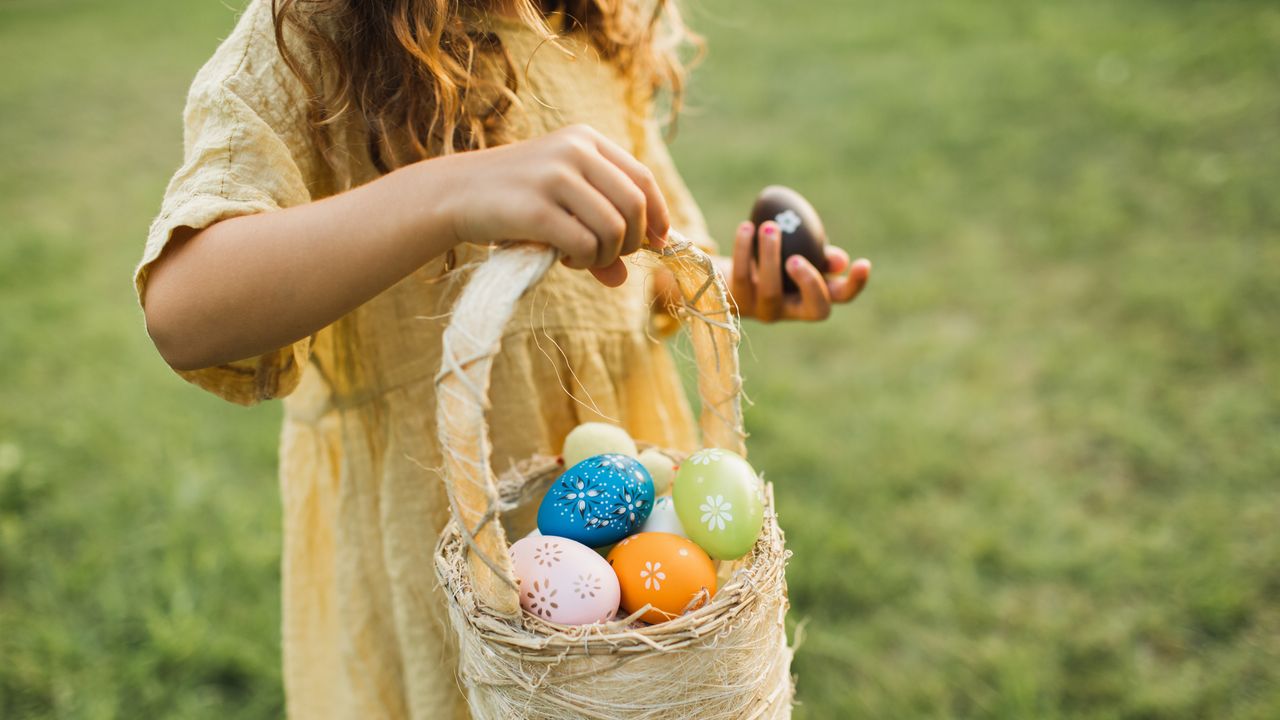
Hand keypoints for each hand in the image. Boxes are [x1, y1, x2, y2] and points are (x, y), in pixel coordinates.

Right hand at [441, 124, 669, 286]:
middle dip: (632, 242)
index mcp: (585, 140)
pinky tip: (565, 258)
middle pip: (635, 205)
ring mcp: (554, 177)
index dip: (658, 215)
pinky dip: (584, 261)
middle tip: (609, 257)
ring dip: (605, 255)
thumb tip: (621, 278)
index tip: (658, 243)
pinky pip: (585, 245)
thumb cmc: (512, 200)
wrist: (453, 194)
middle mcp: (574, 151)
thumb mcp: (560, 206)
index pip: (643, 178)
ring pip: (614, 228)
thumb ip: (596, 232)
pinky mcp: (536, 208)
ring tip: (582, 259)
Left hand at [727, 220, 870, 321]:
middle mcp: (793, 311)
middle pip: (815, 308)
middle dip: (811, 283)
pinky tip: (747, 227)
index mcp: (814, 296)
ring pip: (772, 291)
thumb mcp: (798, 252)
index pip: (842, 296)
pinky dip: (744, 249)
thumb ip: (820, 255)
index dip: (855, 284)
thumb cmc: (772, 260)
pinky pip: (741, 276)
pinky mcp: (738, 304)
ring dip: (771, 256)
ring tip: (770, 227)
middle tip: (798, 257)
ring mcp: (765, 311)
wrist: (726, 273)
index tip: (863, 262)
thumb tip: (839, 262)